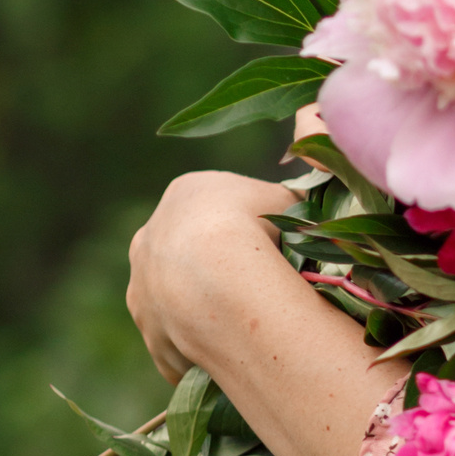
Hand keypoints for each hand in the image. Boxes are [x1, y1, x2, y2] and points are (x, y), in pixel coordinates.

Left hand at [125, 169, 404, 455]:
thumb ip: (300, 162)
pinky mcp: (149, 331)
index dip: (266, 228)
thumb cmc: (263, 230)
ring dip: (215, 306)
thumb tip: (311, 110)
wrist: (218, 284)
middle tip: (275, 286)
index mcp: (187, 194)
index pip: (231, 209)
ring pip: (187, 294)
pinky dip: (207, 340)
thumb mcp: (294, 188)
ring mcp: (143, 286)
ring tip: (260, 321)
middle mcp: (151, 236)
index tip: (291, 246)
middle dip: (231, 266)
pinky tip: (240, 345)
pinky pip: (184, 336)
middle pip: (202, 250)